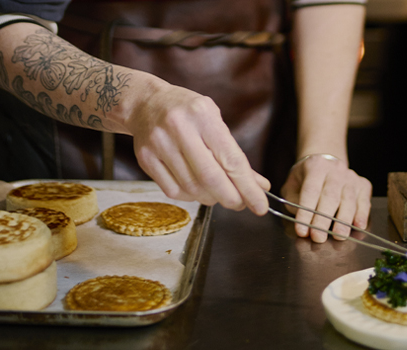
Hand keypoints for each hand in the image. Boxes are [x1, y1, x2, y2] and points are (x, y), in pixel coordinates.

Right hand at [126, 83, 269, 213]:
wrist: (146, 103)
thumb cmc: (188, 113)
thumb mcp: (214, 121)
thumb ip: (234, 154)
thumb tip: (259, 186)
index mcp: (202, 115)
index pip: (231, 159)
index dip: (248, 187)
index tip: (260, 205)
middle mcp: (179, 128)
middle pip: (210, 178)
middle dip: (231, 198)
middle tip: (241, 205)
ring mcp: (159, 144)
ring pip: (192, 188)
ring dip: (211, 198)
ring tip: (219, 193)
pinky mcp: (145, 158)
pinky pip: (174, 191)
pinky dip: (191, 197)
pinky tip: (197, 189)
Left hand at [280, 154, 371, 242]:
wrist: (326, 164)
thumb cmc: (306, 179)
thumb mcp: (292, 186)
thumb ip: (294, 203)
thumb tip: (303, 225)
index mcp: (315, 166)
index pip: (310, 191)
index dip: (305, 213)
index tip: (302, 230)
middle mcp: (335, 170)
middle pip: (330, 197)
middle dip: (323, 220)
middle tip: (318, 237)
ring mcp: (351, 177)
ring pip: (348, 200)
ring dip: (343, 220)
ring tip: (338, 235)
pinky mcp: (363, 185)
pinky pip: (364, 201)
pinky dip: (362, 214)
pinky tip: (358, 226)